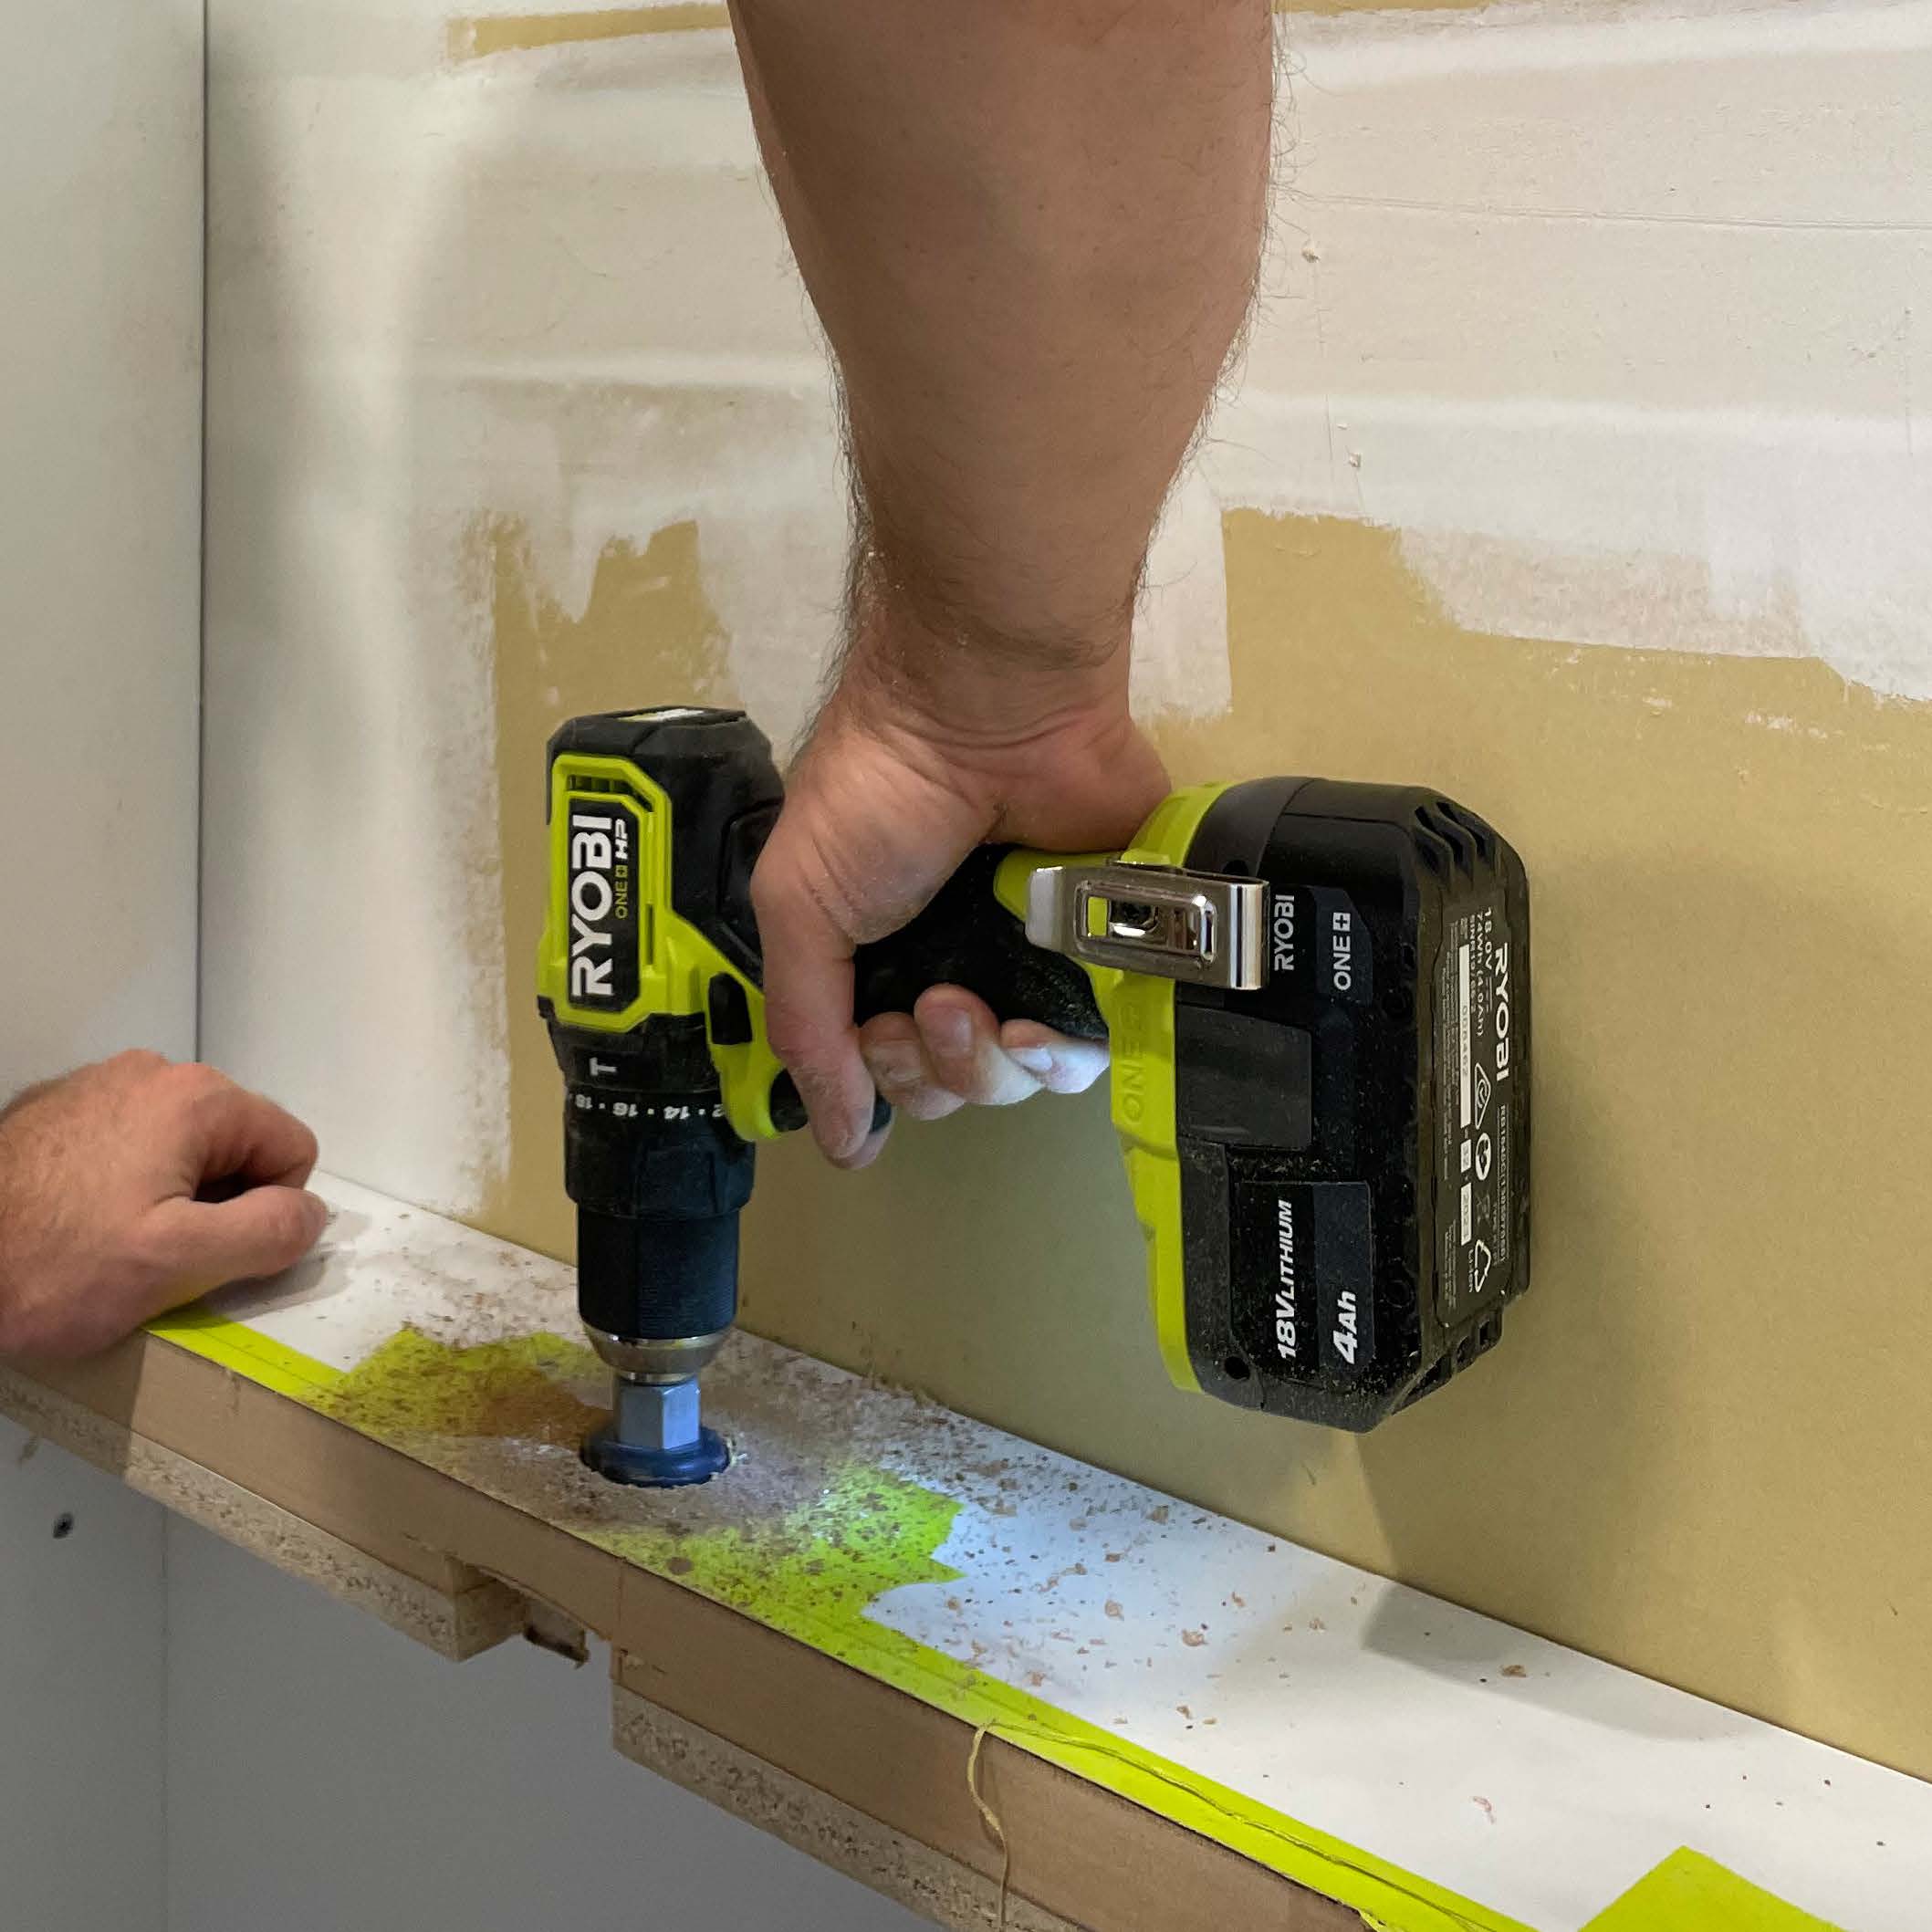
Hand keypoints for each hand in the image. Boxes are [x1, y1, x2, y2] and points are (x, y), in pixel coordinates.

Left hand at [0, 1051, 326, 1359]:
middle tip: (155, 1255)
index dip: (265, 1214)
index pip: (291, 1150)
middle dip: (214, 1203)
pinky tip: (74, 1223)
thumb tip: (310, 1213)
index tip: (206, 1251)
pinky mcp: (51, 1111)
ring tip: (109, 1242)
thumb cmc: (53, 1264)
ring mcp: (95, 1086)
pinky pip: (125, 1146)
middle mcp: (151, 1073)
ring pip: (180, 1148)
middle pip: (235, 1145)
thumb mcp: (180, 1265)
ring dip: (166, 1197)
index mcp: (196, 1097)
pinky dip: (118, 1186)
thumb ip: (270, 1233)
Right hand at [750, 641, 1168, 1167]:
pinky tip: (1030, 1027)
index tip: (873, 1032)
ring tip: (970, 1006)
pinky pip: (1086, 1052)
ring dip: (983, 1064)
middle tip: (926, 1005)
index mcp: (883, 953)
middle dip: (927, 1069)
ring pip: (1017, 1079)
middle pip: (950, 1085)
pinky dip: (1055, 1057)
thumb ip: (804, 1028)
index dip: (876, 1077)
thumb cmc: (878, 797)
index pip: (883, 1064)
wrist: (988, 716)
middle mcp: (959, 966)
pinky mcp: (1104, 954)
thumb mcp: (798, 905)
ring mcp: (1034, 962)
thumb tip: (837, 1143)